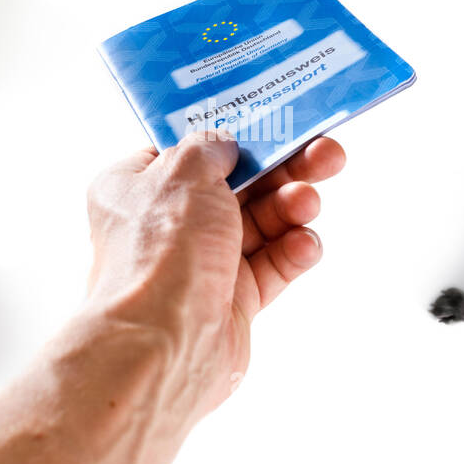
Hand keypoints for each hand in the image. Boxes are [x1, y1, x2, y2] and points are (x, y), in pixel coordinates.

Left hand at [85, 132, 345, 418]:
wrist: (165, 343)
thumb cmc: (162, 250)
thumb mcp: (184, 172)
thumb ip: (211, 147)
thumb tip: (224, 143)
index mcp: (136, 188)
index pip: (187, 151)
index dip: (231, 135)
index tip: (274, 120)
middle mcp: (166, 225)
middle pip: (237, 185)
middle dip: (284, 168)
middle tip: (327, 153)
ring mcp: (201, 264)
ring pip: (260, 223)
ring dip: (290, 207)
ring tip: (307, 203)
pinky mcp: (232, 300)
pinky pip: (272, 265)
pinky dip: (292, 251)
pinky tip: (304, 245)